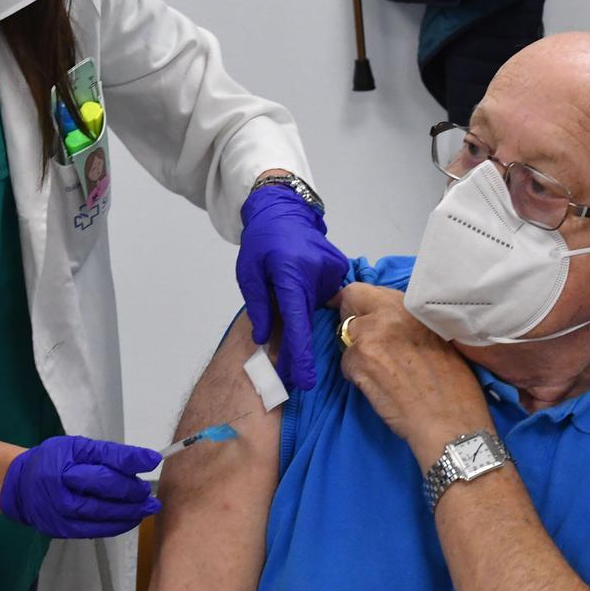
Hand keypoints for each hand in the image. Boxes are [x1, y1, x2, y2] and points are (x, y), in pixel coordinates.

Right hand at [0, 435, 162, 538]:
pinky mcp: (61, 530)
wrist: (21, 486)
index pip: (104, 461)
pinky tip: (129, 519)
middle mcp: (61, 487)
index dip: (131, 461)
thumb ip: (111, 454)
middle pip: (105, 490)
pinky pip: (95, 530)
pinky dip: (116, 526)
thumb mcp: (78, 447)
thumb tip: (148, 459)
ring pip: (102, 515)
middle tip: (149, 493)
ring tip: (147, 508)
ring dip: (129, 513)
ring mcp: (60, 512)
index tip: (153, 460)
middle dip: (132, 492)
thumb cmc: (54, 461)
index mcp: (65, 461)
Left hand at [236, 185, 349, 390]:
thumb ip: (257, 306)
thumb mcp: (249, 273)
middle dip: (296, 344)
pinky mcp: (340, 268)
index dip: (299, 353)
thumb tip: (262, 338)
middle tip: (287, 367)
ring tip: (287, 288)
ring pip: (316, 307)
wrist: (284, 211)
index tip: (303, 379)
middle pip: (308, 320)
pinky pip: (325, 295)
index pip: (297, 321)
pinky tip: (301, 280)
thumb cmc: (262, 242)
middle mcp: (317, 272)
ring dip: (302, 310)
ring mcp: (332, 270)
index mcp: (291, 273)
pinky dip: (311, 296)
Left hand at [329, 283, 490, 461]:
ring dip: (356, 351)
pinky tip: (379, 386)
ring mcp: (369, 337)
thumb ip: (408, 321)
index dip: (356, 302)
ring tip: (380, 370)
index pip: (364, 289)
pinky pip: (346, 363)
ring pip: (345, 337)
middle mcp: (387, 314)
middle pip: (348, 305)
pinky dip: (357, 374)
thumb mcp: (438, 335)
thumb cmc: (455, 384)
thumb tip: (388, 318)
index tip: (352, 309)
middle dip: (351, 319)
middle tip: (366, 341)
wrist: (450, 420)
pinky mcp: (357, 363)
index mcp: (410, 305)